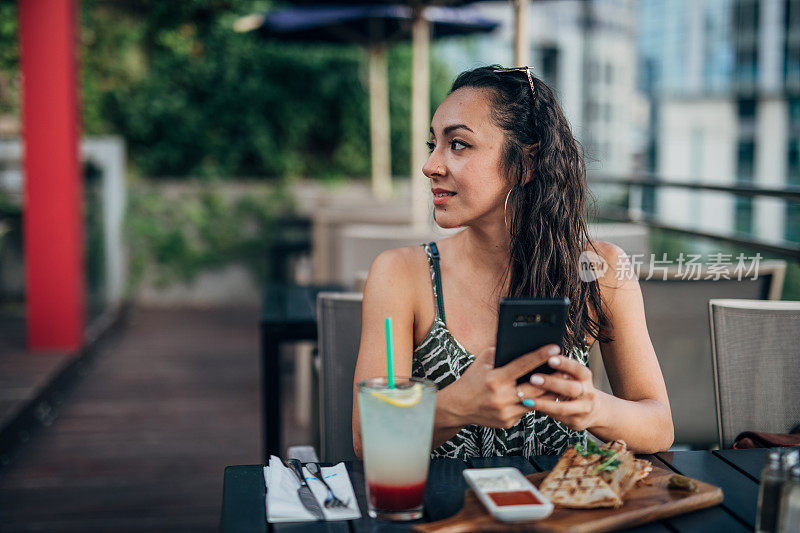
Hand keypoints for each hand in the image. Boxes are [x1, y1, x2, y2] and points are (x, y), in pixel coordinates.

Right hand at [446, 344, 561, 428]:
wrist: (458, 407)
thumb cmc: (472, 379)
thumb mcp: (482, 361)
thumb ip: (500, 352)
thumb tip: (521, 343)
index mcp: (495, 379)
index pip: (523, 365)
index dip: (540, 355)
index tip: (555, 347)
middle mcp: (501, 398)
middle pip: (536, 388)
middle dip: (554, 378)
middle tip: (568, 369)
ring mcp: (506, 413)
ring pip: (535, 402)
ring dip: (549, 393)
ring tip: (562, 383)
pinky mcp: (508, 423)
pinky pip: (526, 411)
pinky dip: (533, 403)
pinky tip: (542, 396)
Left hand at [527, 355, 601, 430]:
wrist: (593, 411)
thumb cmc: (576, 387)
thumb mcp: (574, 377)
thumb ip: (561, 371)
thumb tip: (538, 360)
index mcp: (585, 378)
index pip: (577, 369)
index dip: (565, 364)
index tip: (550, 359)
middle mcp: (588, 393)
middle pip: (571, 388)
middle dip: (552, 383)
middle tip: (533, 378)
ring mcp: (583, 409)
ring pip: (563, 407)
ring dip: (544, 403)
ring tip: (527, 400)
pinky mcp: (576, 422)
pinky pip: (557, 416)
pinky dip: (543, 411)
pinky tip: (531, 407)